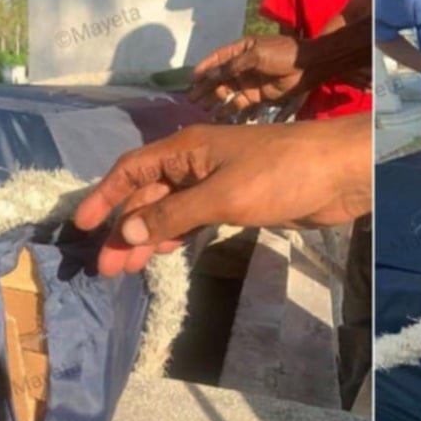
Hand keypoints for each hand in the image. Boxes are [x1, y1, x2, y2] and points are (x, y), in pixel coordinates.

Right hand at [74, 116, 370, 275]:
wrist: (338, 174)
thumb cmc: (280, 174)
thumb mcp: (221, 196)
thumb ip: (172, 216)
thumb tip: (124, 231)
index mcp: (185, 150)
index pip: (131, 170)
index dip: (104, 196)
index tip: (82, 226)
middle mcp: (194, 164)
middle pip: (147, 196)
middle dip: (123, 229)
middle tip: (106, 268)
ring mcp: (215, 183)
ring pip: (169, 211)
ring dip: (147, 237)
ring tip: (126, 270)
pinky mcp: (236, 202)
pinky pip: (193, 219)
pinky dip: (176, 236)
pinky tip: (162, 254)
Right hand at [189, 35, 306, 116]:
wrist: (307, 66)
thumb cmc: (282, 54)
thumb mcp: (256, 55)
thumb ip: (233, 66)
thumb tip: (211, 75)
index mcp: (240, 51)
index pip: (217, 59)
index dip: (204, 69)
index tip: (191, 80)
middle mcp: (242, 67)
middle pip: (219, 78)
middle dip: (206, 88)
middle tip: (193, 100)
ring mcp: (250, 82)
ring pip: (228, 93)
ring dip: (216, 100)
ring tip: (204, 110)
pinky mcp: (258, 97)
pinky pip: (241, 105)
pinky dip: (231, 111)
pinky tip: (220, 118)